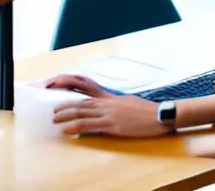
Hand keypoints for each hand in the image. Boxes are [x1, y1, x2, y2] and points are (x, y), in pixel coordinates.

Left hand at [46, 74, 170, 137]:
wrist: (161, 115)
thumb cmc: (148, 111)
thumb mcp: (130, 103)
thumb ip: (117, 105)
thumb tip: (110, 108)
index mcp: (112, 97)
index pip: (89, 86)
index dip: (74, 85)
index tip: (61, 84)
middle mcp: (108, 103)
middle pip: (82, 100)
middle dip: (66, 103)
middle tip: (53, 108)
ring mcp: (110, 113)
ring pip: (82, 111)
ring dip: (66, 115)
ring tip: (55, 118)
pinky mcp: (112, 124)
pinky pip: (89, 125)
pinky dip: (75, 126)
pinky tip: (66, 130)